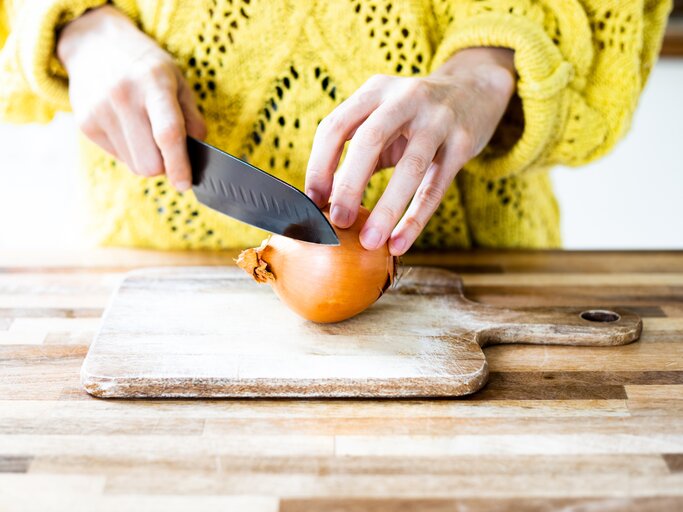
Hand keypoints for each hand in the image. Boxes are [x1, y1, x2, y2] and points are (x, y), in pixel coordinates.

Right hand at [57, 5, 205, 190]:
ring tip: (145, 130)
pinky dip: (129, 150)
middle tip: (169, 151)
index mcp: (154, 83)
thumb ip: (191, 118)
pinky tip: (127, 126)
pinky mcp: (85, 124)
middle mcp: (123, 96)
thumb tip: (197, 154)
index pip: (168, 134)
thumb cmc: (146, 66)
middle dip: (164, 166)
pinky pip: (118, 157)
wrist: (94, 43)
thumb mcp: (177, 81)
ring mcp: (99, 111)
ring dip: (147, 158)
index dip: (179, 165)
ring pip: (134, 165)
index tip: (185, 184)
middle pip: (149, 163)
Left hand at [305, 47, 515, 254]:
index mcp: (375, 91)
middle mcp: (406, 97)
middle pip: (370, 140)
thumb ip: (356, 154)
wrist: (476, 90)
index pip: (335, 126)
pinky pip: (435, 187)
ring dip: (386, 209)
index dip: (319, 165)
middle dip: (350, 185)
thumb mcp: (383, 121)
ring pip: (410, 167)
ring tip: (370, 241)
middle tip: (338, 222)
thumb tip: (323, 200)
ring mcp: (438, 118)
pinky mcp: (464, 142)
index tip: (313, 201)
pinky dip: (415, 220)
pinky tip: (399, 243)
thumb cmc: (416, 116)